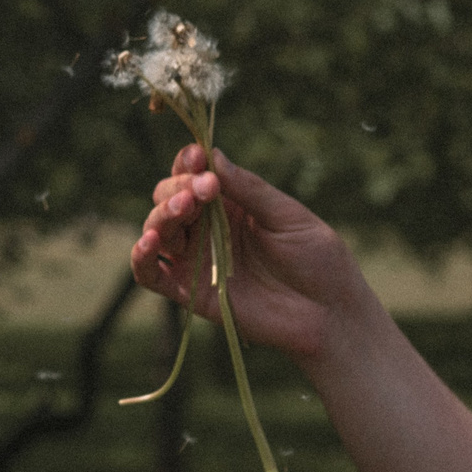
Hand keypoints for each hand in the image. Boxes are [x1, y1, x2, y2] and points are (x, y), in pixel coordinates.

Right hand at [129, 146, 379, 369]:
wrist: (329, 314)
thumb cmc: (318, 260)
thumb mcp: (288, 217)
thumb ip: (249, 190)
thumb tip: (213, 156)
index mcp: (231, 204)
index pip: (195, 175)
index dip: (189, 163)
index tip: (199, 158)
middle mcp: (207, 228)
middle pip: (170, 198)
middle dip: (178, 188)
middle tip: (201, 191)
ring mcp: (196, 259)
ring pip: (158, 230)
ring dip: (162, 215)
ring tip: (183, 209)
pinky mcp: (190, 292)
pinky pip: (152, 275)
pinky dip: (141, 258)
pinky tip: (148, 244)